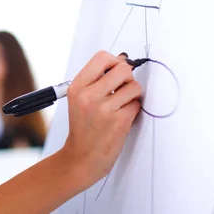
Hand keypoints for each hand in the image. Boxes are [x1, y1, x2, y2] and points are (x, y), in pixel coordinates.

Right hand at [60, 51, 141, 184]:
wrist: (82, 156)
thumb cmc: (83, 127)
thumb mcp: (79, 99)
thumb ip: (97, 79)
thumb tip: (122, 59)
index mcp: (77, 87)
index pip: (102, 57)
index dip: (114, 61)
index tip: (116, 70)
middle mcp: (88, 95)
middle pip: (122, 68)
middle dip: (127, 77)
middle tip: (121, 88)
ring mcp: (104, 108)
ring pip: (133, 86)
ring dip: (131, 95)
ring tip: (120, 105)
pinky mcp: (119, 121)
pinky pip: (136, 104)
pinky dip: (132, 109)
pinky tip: (121, 117)